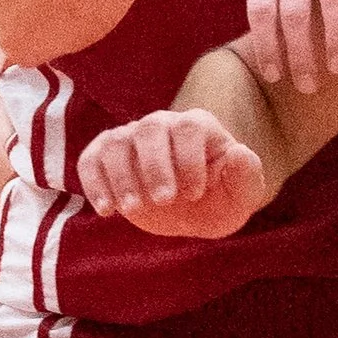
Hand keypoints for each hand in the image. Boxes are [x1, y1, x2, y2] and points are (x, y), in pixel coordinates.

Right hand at [77, 109, 267, 239]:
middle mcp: (161, 124)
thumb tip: (239, 153)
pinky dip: (93, 183)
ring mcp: (131, 137)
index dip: (189, 160)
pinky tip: (106, 211)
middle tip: (164, 202)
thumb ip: (246, 176)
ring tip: (132, 210)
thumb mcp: (241, 196)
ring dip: (122, 177)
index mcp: (198, 126)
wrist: (190, 212)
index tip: (195, 194)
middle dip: (155, 166)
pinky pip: (91, 159)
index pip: (189, 129)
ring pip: (116, 143)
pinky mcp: (105, 156)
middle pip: (149, 130)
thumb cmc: (219, 200)